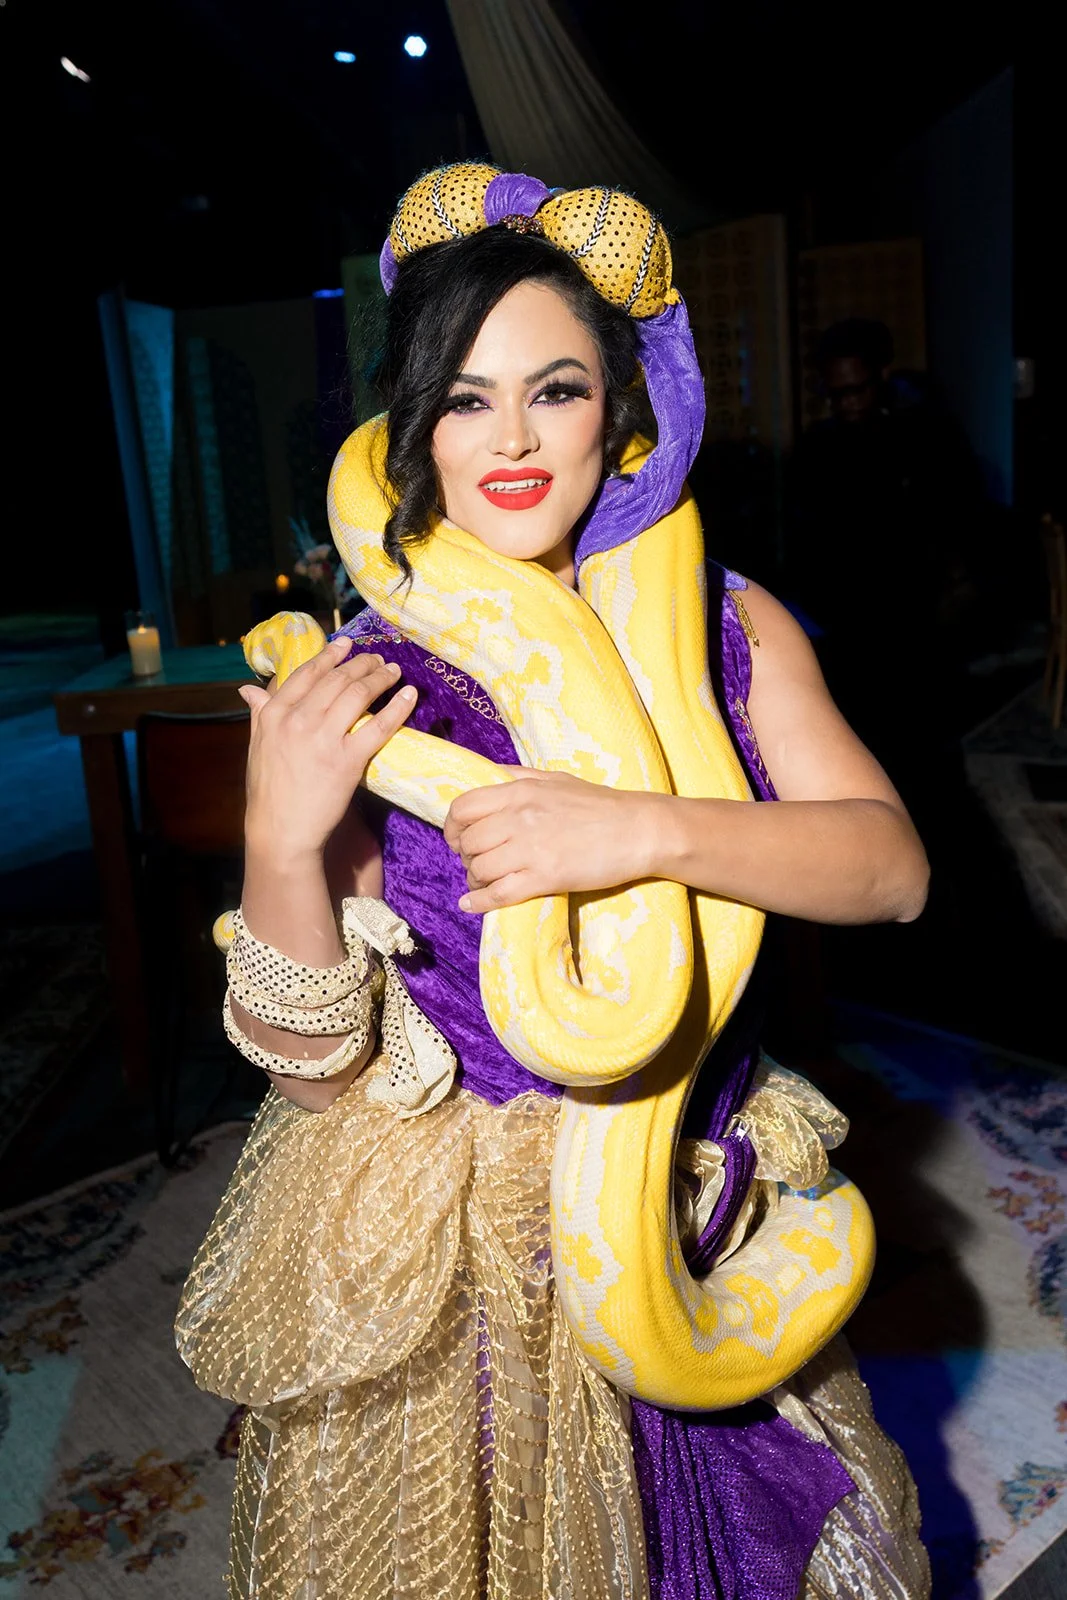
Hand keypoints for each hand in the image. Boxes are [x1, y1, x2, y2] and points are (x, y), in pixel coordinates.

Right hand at [240, 638, 416, 861]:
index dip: (329, 656)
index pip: (306, 674)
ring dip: (380, 677)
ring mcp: (324, 739)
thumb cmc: (269, 791)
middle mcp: (298, 720)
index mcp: (274, 714)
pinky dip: (397, 707)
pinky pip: (378, 727)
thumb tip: (249, 689)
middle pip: (337, 680)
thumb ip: (258, 714)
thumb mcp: (256, 746)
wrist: (280, 830)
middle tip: (377, 659)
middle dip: (361, 664)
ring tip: (392, 671)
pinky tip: (408, 695)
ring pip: (357, 695)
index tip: (346, 645)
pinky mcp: (348, 761)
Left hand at [443, 769, 658, 912]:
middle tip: (478, 864)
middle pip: (468, 842)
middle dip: (466, 857)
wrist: (639, 830)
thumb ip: (519, 776)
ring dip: (476, 881)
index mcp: (519, 791)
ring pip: (479, 870)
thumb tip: (489, 774)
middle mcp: (518, 818)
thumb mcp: (556, 779)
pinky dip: (479, 903)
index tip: (458, 838)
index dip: (452, 827)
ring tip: (485, 884)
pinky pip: (498, 894)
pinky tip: (471, 905)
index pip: (463, 808)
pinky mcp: (544, 878)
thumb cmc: (601, 805)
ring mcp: (530, 849)